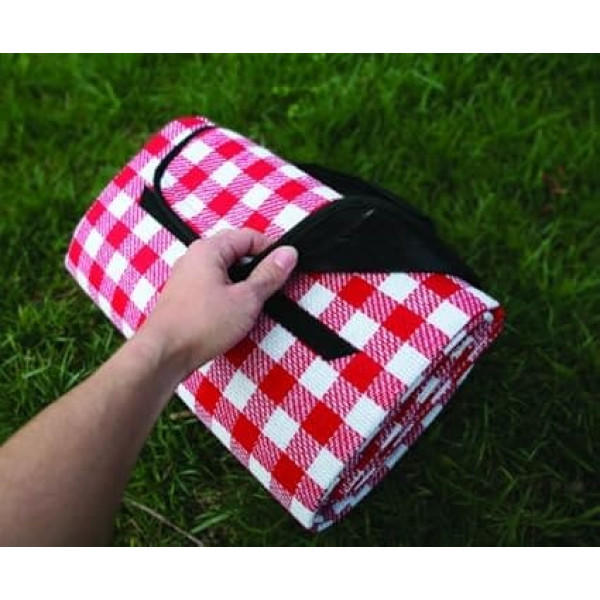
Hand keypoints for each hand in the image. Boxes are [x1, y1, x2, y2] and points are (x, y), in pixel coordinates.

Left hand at [135, 229, 297, 377]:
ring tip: (254, 304)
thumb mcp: (247, 299)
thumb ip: (269, 275)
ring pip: (224, 271)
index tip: (285, 269)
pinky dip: (228, 295)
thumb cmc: (200, 325)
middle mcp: (194, 258)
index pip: (248, 236)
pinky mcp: (184, 298)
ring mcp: (186, 278)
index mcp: (208, 250)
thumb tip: (288, 253)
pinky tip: (233, 314)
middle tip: (272, 288)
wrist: (164, 354)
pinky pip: (213, 286)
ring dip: (242, 284)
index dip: (271, 251)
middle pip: (235, 252)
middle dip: (256, 268)